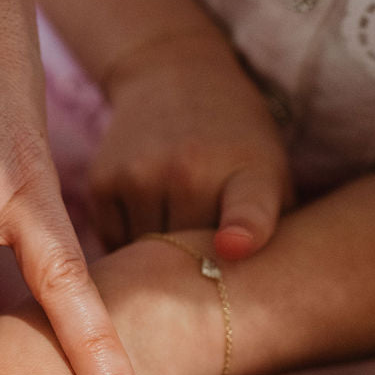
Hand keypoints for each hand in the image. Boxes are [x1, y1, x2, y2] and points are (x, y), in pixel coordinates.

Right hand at [91, 39, 291, 260]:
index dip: (243, 231)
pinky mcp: (103, 182)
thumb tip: (246, 299)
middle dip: (197, 267)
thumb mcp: (272, 171)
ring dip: (157, 258)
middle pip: (190, 259)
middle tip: (204, 257)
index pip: (249, 207)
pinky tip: (148, 216)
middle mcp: (188, 171)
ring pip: (146, 256)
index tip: (233, 248)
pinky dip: (129, 243)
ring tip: (174, 229)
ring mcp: (140, 176)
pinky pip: (115, 243)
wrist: (173, 75)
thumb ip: (271, 230)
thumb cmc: (235, 140)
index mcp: (247, 171)